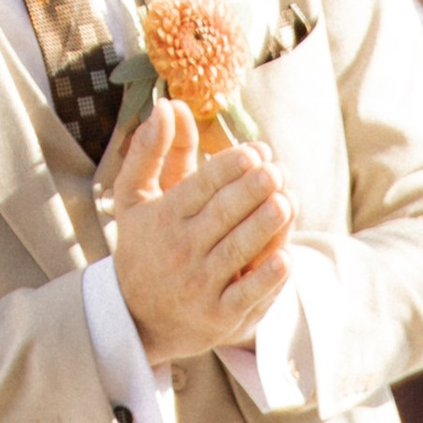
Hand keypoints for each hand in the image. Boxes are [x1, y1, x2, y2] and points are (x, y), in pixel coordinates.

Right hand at [111, 102, 294, 365]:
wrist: (138, 317)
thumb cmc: (142, 247)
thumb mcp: (134, 198)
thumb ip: (150, 151)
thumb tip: (168, 105)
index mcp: (164, 218)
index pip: (202, 185)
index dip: (231, 166)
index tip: (257, 150)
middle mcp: (182, 251)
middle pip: (224, 214)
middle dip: (253, 189)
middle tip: (278, 169)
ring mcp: (201, 286)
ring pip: (239, 250)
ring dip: (266, 225)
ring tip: (287, 200)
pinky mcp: (220, 317)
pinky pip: (247, 295)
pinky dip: (267, 278)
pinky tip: (286, 257)